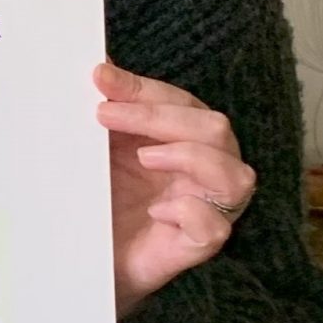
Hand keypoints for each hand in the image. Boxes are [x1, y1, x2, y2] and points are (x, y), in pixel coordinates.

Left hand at [97, 61, 254, 317]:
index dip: (145, 90)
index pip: (183, 103)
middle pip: (215, 130)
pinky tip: (156, 210)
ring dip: (190, 158)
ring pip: (235, 177)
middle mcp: (207, 170)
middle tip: (105, 116)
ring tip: (143, 159)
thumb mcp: (102, 150)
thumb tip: (101, 65)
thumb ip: (110, 109)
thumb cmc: (105, 198)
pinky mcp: (198, 246)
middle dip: (160, 117)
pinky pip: (215, 227)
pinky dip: (189, 212)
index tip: (100, 80)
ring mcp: (208, 209)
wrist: (87, 257)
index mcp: (187, 139)